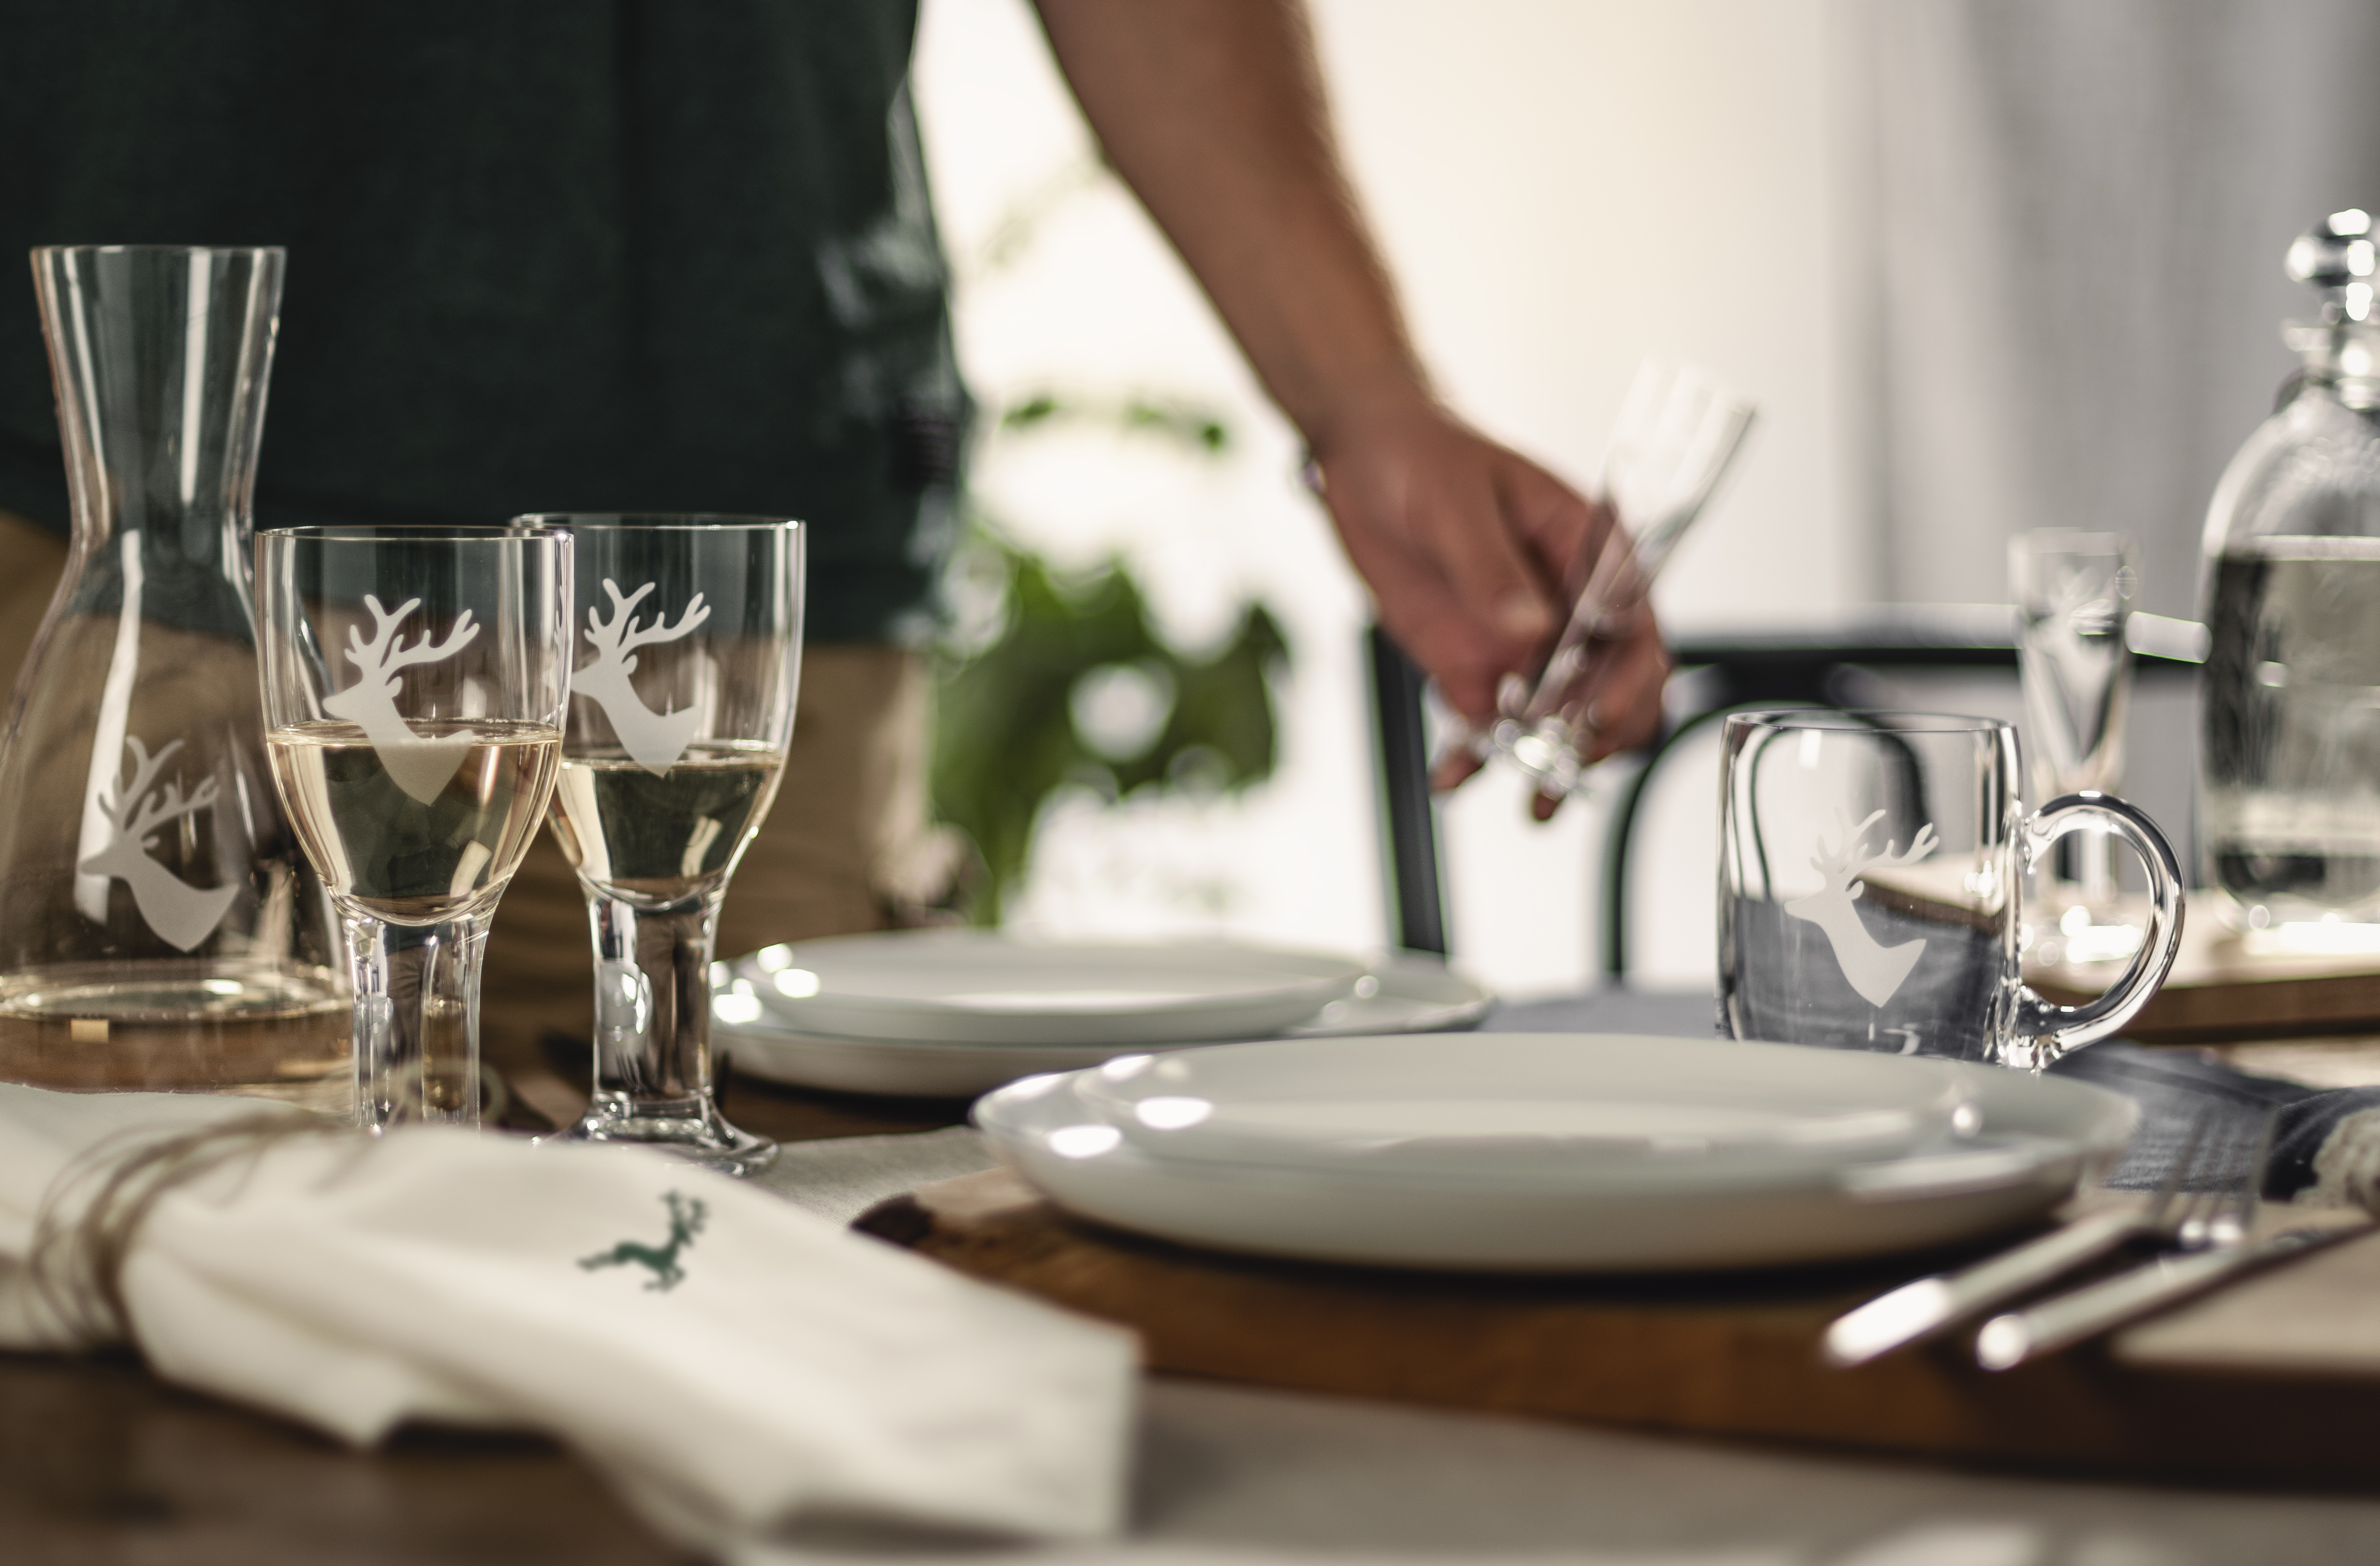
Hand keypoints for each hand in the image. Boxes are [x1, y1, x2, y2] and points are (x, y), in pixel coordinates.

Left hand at [1310, 385, 1668, 818]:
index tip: (1598, 717)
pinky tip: (1456, 775)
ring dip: (1550, 762)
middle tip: (1566, 772)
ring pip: (1558, 718)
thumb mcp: (1456, 504)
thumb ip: (1492, 568)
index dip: (1629, 678)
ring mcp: (1523, 642)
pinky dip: (1477, 755)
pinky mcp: (1474, 665)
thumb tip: (1530, 629)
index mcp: (1590, 552)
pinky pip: (1489, 723)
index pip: (1634, 625)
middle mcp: (1567, 605)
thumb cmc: (1423, 458)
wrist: (1362, 460)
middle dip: (1598, 736)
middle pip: (1611, 685)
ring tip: (1533, 803)